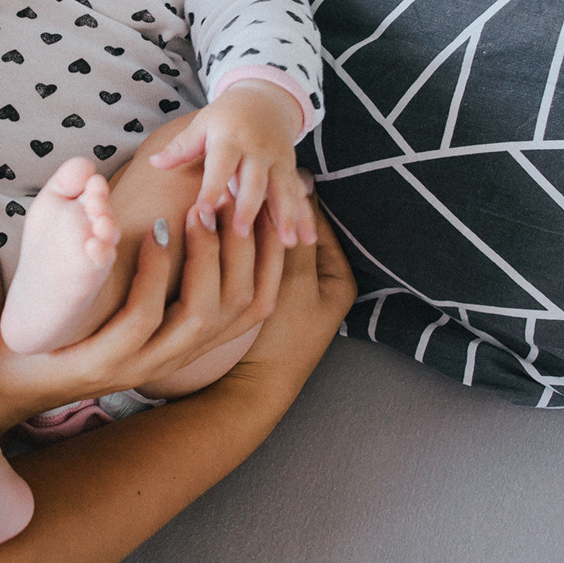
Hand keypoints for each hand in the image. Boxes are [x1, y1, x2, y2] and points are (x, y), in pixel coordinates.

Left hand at [0, 199, 284, 432]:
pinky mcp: (105, 363)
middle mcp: (178, 355)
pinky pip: (142, 319)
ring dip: (205, 258)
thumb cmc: (82, 315)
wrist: (24, 367)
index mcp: (191, 340)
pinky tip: (150, 239)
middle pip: (242, 306)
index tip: (272, 211)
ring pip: (200, 315)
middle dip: (245, 249)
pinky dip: (153, 275)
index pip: (258, 303)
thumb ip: (170, 262)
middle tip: (231, 201)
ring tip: (197, 213)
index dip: (272, 258)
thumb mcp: (134, 289)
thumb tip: (203, 209)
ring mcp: (144, 364)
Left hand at [147, 79, 314, 244]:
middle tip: (241, 234)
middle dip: (248, 207)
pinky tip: (307, 241)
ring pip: (283, 190)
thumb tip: (153, 163)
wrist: (265, 99)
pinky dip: (305, 217)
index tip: (204, 211)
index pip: (220, 165)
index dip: (212, 187)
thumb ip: (180, 147)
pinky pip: (299, 195)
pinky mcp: (291, 168)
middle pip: (254, 181)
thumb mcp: (202, 124)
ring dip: (286, 217)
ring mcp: (278, 160)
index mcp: (230, 139)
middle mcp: (257, 150)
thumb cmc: (225, 117)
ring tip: (286, 243)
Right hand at [223, 199, 355, 401]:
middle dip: (271, 211)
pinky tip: (225, 229)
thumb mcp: (294, 280)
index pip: (314, 221)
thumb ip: (296, 233)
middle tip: (242, 183)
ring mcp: (295, 290)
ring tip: (229, 199)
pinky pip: (261, 261)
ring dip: (255, 225)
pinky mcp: (271, 299)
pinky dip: (247, 246)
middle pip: (295, 231)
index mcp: (338, 275)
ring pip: (275, 244)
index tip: (262, 176)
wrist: (254, 386)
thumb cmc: (283, 336)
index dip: (289, 198)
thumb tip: (305, 180)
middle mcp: (321, 281)